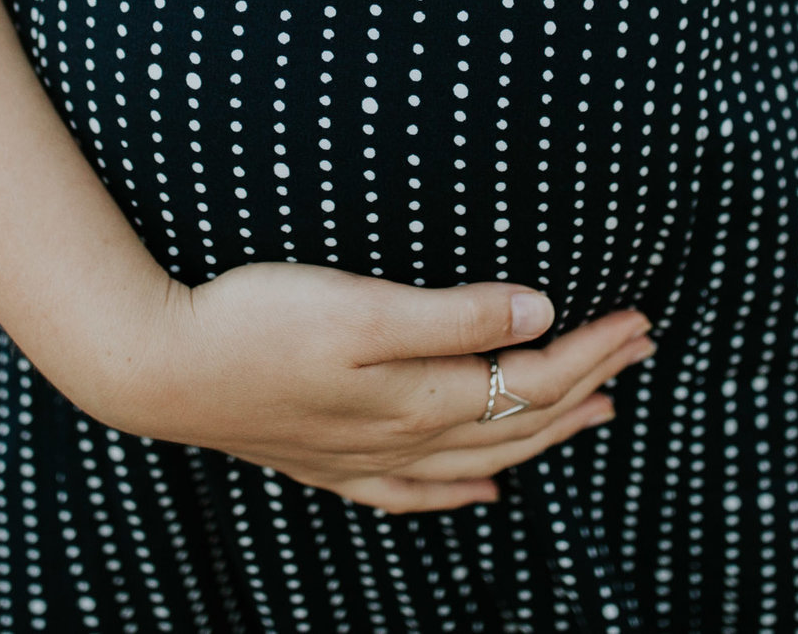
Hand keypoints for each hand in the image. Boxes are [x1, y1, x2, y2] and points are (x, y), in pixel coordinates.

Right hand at [72, 261, 654, 512]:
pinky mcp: (329, 460)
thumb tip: (538, 313)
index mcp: (422, 396)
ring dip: (545, 431)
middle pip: (520, 417)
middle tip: (640, 348)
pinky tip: (484, 488)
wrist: (156, 366)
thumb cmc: (254, 322)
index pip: (534, 378)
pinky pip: (417, 490)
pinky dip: (461, 488)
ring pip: (481, 454)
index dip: (593, 349)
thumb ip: (453, 315)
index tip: (641, 318)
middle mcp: (405, 437)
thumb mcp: (361, 307)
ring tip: (596, 412)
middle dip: (588, 382)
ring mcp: (367, 457)